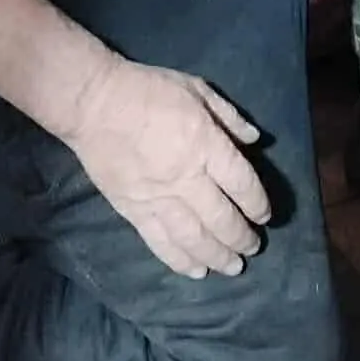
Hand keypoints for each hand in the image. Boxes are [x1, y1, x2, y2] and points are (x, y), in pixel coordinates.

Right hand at [64, 57, 271, 278]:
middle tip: (254, 248)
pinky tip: (196, 271)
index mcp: (206, 145)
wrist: (94, 104)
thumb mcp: (197, 89)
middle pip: (221, 218)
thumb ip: (229, 116)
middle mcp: (186, 178)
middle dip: (241, 238)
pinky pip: (160, 242)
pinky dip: (180, 260)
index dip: (257, 204)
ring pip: (194, 238)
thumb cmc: (149, 89)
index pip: (241, 183)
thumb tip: (255, 139)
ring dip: (217, 256)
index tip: (265, 216)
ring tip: (233, 267)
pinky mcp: (132, 210)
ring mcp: (158, 198)